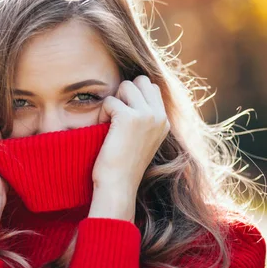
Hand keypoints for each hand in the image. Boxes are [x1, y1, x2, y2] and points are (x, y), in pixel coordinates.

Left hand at [90, 76, 169, 221]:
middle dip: (124, 93)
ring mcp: (147, 115)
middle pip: (140, 81)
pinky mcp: (130, 117)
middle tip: (116, 118)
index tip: (123, 120)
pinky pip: (110, 100)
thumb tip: (131, 90)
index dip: (131, 97)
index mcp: (164, 121)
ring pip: (126, 86)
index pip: (151, 87)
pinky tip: (104, 131)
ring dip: (113, 102)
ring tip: (110, 125)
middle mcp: (160, 116)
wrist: (117, 186)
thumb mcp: (139, 139)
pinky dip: (102, 114)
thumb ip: (142, 118)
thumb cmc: (121, 166)